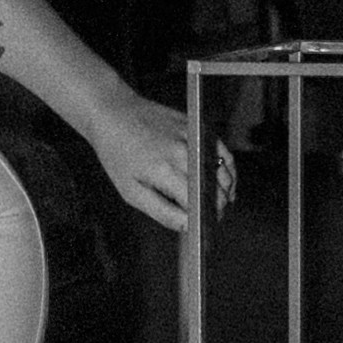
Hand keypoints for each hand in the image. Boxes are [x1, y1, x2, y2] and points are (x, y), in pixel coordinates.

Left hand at [93, 87, 227, 233]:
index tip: (204, 229)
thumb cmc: (118, 153)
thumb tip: (188, 226)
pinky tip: (226, 182)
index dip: (205, 219)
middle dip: (218, 208)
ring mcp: (191, 136)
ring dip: (227, 190)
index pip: (199, 202)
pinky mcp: (196, 126)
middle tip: (213, 219)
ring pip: (224, 171)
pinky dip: (229, 168)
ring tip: (221, 204)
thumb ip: (162, 212)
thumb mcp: (131, 191)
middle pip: (216, 188)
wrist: (113, 113)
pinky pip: (222, 151)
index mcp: (164, 170)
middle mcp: (182, 152)